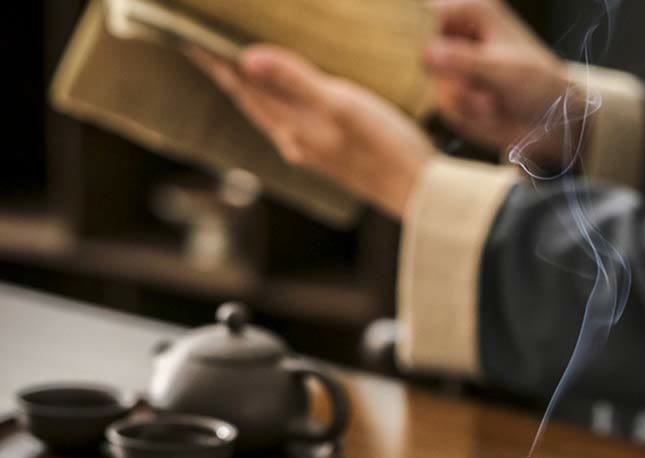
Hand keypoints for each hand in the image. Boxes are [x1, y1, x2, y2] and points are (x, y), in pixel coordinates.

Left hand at [189, 46, 435, 218]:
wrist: (418, 192)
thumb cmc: (385, 148)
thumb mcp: (340, 105)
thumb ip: (295, 80)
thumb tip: (247, 58)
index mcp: (292, 127)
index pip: (241, 87)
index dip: (212, 61)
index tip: (185, 36)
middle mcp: (294, 141)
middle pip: (248, 100)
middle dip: (223, 72)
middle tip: (200, 44)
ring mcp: (310, 150)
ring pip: (266, 113)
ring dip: (246, 88)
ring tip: (231, 65)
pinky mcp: (328, 154)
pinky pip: (287, 121)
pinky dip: (273, 101)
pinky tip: (281, 97)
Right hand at [425, 0, 582, 161]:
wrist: (548, 120)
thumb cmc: (537, 82)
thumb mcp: (503, 68)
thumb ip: (465, 59)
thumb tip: (427, 52)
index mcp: (472, 14)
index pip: (427, 15)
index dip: (420, 35)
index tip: (431, 57)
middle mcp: (457, 39)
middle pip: (424, 57)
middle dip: (450, 78)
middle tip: (478, 88)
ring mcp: (453, 71)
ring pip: (434, 87)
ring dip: (463, 101)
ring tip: (492, 102)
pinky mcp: (453, 97)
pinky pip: (444, 108)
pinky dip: (465, 115)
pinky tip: (489, 112)